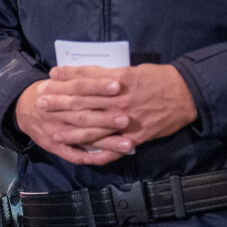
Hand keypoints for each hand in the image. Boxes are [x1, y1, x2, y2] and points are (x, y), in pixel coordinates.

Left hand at [13, 64, 195, 165]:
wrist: (186, 94)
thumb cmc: (156, 78)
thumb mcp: (128, 69)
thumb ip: (100, 73)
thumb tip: (73, 71)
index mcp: (116, 84)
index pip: (83, 85)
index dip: (63, 86)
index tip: (45, 85)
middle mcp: (118, 104)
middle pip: (83, 107)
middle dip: (60, 107)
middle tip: (40, 107)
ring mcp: (126, 123)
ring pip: (94, 130)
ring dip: (72, 134)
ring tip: (54, 134)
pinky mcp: (135, 138)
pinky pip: (113, 149)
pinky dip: (99, 154)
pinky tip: (84, 157)